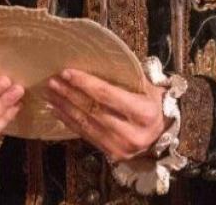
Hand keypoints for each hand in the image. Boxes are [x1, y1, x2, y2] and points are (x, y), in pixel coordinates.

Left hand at [43, 68, 166, 161]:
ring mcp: (121, 147)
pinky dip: (69, 122)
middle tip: (52, 81)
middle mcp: (132, 133)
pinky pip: (86, 135)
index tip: (66, 72)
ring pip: (86, 124)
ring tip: (50, 94)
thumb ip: (124, 78)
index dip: (84, 83)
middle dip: (69, 94)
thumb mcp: (147, 86)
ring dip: (64, 108)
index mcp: (144, 112)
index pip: (106, 95)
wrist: (164, 132)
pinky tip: (57, 111)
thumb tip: (92, 59)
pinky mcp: (112, 155)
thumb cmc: (155, 103)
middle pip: (92, 110)